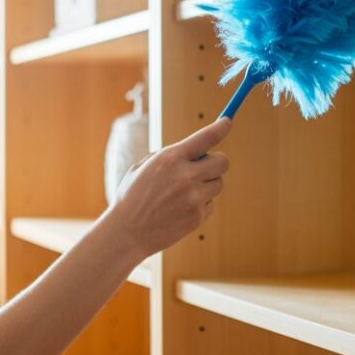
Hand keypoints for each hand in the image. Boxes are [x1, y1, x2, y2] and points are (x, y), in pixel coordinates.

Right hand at [106, 117, 231, 263]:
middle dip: (216, 162)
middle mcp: (185, 176)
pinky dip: (201, 204)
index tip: (228, 121)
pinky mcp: (197, 216)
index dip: (220, 127)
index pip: (205, 137)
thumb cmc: (133, 196)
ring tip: (184, 192)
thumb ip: (171, 156)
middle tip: (204, 167)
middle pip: (223, 162)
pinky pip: (210, 203)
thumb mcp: (144, 167)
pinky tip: (181, 209)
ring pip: (218, 184)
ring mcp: (193, 198)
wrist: (126, 232)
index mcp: (170, 158)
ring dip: (207, 184)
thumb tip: (199, 151)